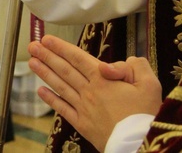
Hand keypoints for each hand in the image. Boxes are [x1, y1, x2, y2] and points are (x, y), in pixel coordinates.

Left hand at [28, 35, 161, 150]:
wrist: (141, 145)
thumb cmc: (147, 115)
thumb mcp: (149, 84)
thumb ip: (134, 66)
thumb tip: (120, 61)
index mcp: (104, 79)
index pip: (78, 58)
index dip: (61, 47)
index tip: (47, 39)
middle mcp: (90, 91)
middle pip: (65, 70)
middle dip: (47, 56)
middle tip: (33, 46)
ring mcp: (84, 108)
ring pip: (60, 86)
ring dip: (45, 73)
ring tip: (32, 62)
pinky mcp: (83, 124)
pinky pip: (63, 109)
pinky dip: (51, 99)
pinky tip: (41, 91)